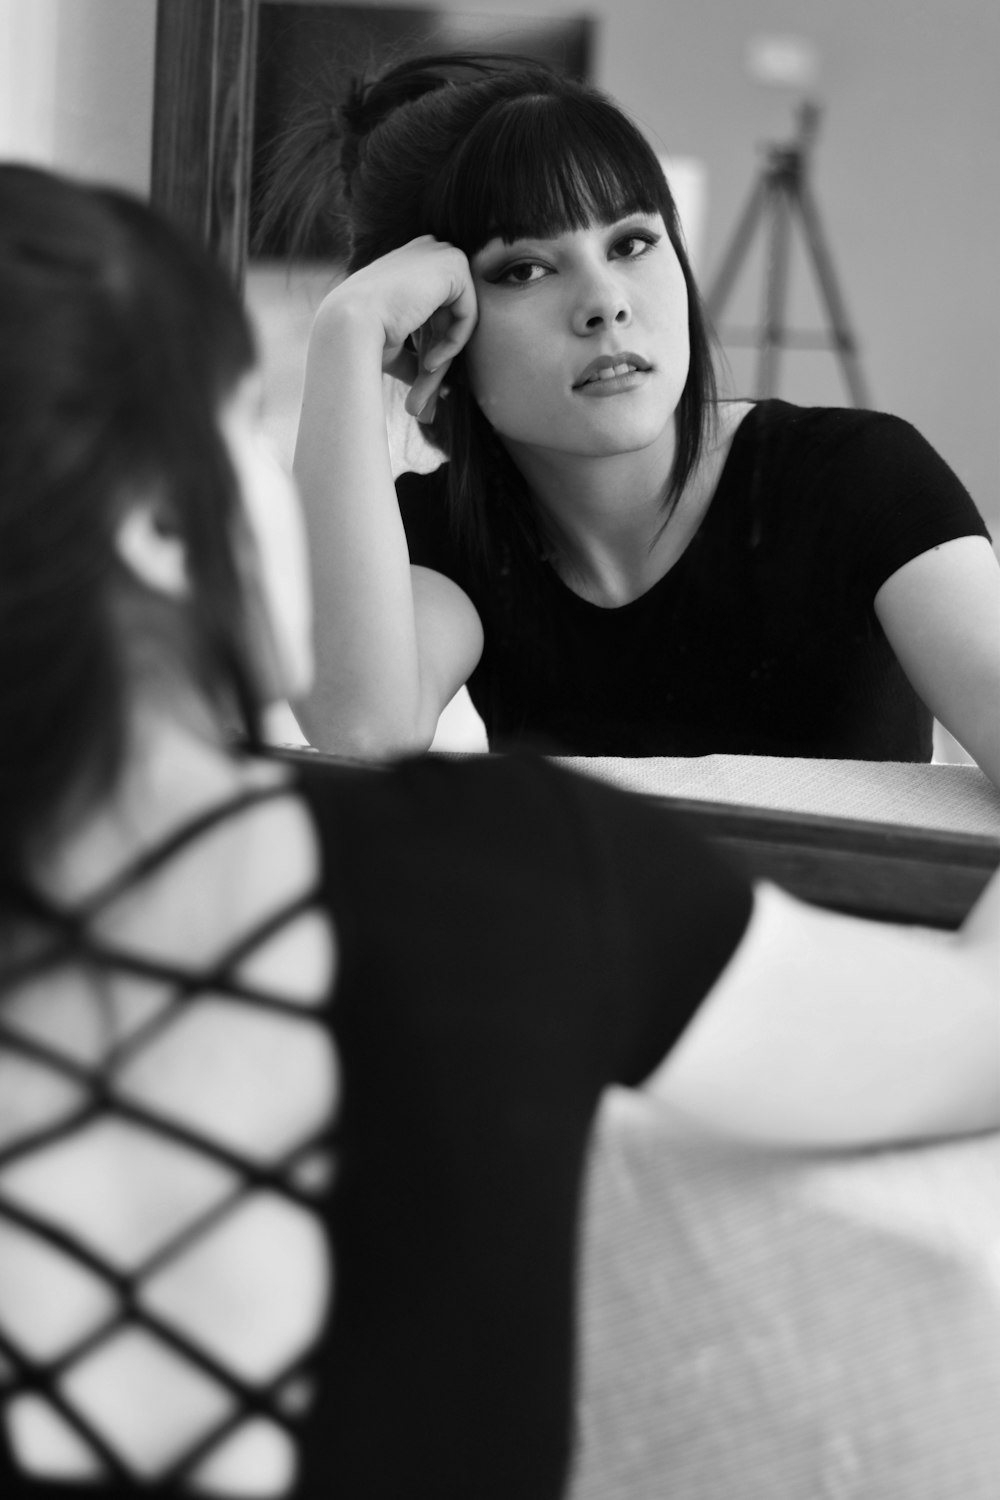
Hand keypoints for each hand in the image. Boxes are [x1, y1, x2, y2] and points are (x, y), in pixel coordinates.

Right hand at [324, 237, 477, 423]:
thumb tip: (439, 385)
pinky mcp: (454, 264)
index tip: (421, 376)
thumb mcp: (393, 346)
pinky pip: (468, 314)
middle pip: (447, 315)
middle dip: (439, 357)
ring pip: (457, 318)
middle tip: (426, 398)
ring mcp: (438, 252)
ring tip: (425, 385)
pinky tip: (430, 361)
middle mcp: (423, 251)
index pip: (433, 310)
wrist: (348, 326)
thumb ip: (417, 355)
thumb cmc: (362, 339)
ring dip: (444, 358)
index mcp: (407, 263)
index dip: (430, 346)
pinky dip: (453, 344)